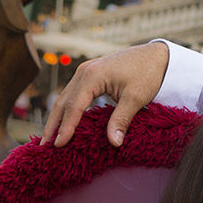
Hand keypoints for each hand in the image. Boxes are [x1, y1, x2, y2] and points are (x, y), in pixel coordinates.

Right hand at [43, 41, 167, 147]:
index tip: (58, 145)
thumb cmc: (148, 73)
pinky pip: (74, 94)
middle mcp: (84, 72)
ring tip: (50, 138)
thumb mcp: (136, 97)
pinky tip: (65, 123)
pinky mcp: (91, 75)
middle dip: (53, 124)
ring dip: (57, 118)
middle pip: (63, 102)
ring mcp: (86, 72)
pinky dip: (67, 109)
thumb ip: (122, 119)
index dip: (66, 127)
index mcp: (92, 76)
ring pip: (66, 98)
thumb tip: (114, 143)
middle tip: (44, 146)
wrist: (157, 55)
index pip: (74, 106)